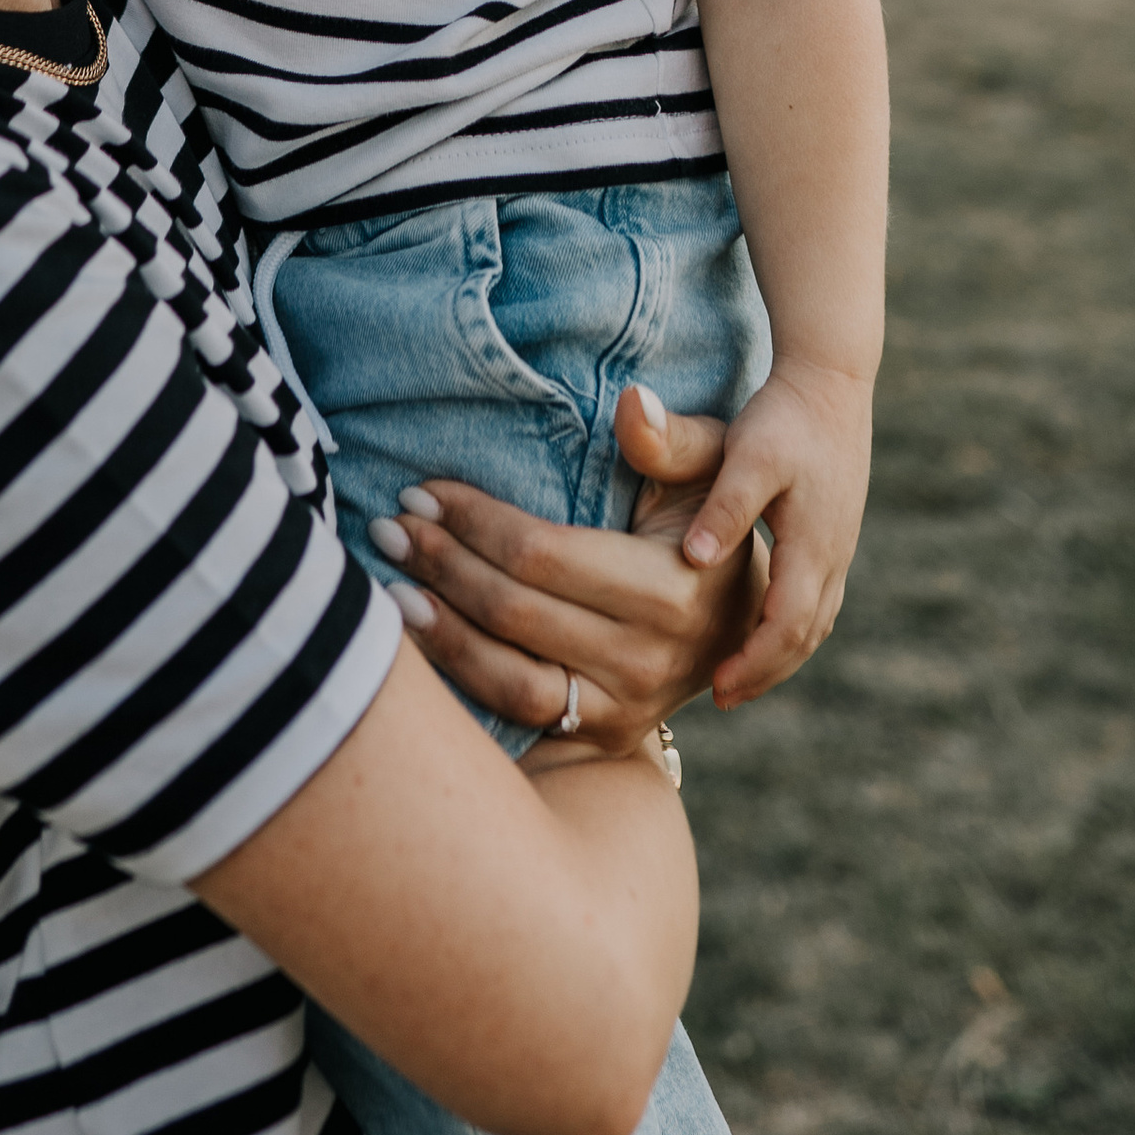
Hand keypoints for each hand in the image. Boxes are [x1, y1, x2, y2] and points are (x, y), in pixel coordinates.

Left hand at [366, 387, 760, 754]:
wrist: (744, 616)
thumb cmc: (711, 517)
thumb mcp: (715, 465)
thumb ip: (672, 437)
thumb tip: (633, 401)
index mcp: (674, 587)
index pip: (545, 553)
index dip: (476, 521)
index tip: (423, 488)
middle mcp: (651, 658)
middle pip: (516, 611)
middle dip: (443, 563)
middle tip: (391, 525)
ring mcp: (627, 706)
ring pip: (510, 677)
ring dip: (441, 630)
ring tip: (391, 590)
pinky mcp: (605, 733)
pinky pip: (520, 713)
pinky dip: (463, 674)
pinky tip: (422, 637)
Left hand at [675, 357, 870, 703]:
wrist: (829, 378)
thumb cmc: (783, 415)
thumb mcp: (748, 454)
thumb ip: (723, 504)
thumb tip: (694, 558)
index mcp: (812, 545)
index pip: (787, 627)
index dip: (754, 663)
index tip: (717, 688)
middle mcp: (832, 555)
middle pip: (805, 636)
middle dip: (765, 671)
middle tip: (722, 697)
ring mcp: (837, 545)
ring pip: (815, 621)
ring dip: (780, 652)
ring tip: (738, 674)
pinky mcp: (831, 532)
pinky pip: (816, 599)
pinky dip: (791, 625)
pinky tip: (761, 625)